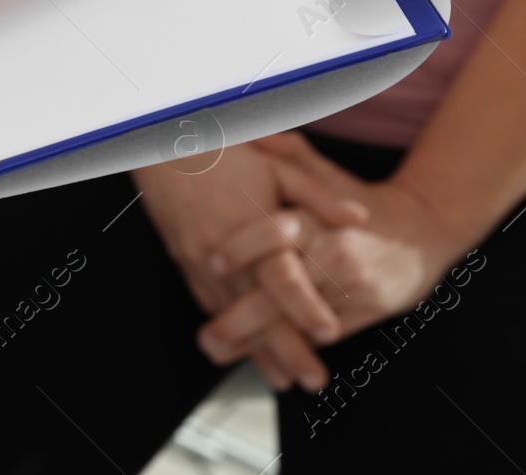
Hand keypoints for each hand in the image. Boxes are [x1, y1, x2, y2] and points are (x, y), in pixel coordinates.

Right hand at [133, 140, 366, 390]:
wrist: (166, 145)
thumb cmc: (227, 152)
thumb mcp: (279, 164)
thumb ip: (319, 195)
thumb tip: (359, 216)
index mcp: (251, 227)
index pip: (283, 279)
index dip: (306, 308)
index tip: (330, 333)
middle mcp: (223, 252)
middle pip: (258, 312)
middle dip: (285, 350)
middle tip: (312, 379)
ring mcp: (199, 260)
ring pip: (230, 316)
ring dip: (256, 350)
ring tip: (284, 379)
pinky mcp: (183, 262)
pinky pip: (207, 304)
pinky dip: (227, 331)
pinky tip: (242, 351)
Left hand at [198, 132, 473, 374]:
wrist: (422, 232)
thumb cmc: (361, 201)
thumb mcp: (325, 174)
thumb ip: (288, 154)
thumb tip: (254, 132)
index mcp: (320, 219)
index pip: (278, 233)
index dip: (243, 248)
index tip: (210, 261)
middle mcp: (335, 255)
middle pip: (283, 291)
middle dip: (242, 318)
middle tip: (207, 333)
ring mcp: (350, 289)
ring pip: (299, 324)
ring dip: (259, 344)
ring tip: (220, 350)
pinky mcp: (363, 313)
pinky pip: (320, 336)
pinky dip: (291, 349)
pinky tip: (259, 359)